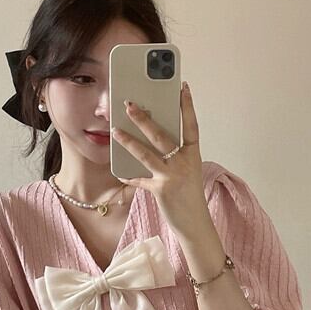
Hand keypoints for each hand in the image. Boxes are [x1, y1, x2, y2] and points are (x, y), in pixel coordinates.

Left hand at [110, 82, 208, 237]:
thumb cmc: (190, 195)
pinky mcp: (160, 190)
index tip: (182, 87)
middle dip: (144, 119)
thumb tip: (151, 139)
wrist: (195, 223)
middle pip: (161, 135)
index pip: (191, 125)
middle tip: (129, 105)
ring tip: (115, 130)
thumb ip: (174, 156)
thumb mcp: (188, 171)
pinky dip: (128, 175)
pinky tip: (119, 170)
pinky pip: (139, 179)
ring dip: (128, 141)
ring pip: (146, 154)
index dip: (187, 106)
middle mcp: (183, 163)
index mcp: (193, 155)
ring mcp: (172, 176)